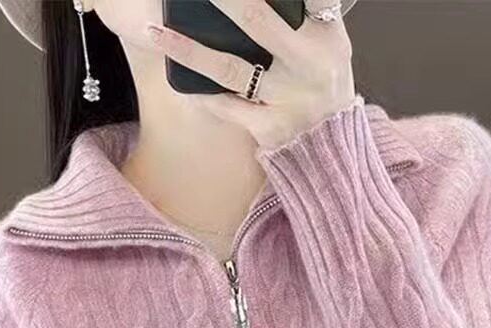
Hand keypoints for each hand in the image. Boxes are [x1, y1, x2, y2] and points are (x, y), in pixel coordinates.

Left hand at [147, 0, 356, 148]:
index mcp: (326, 37)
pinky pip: (227, 107)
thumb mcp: (331, 46)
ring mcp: (287, 100)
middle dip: (224, 1)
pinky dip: (203, 92)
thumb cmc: (325, 87)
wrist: (333, 150)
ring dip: (190, 50)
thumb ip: (309, 15)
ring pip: (231, 69)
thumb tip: (273, 1)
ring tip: (156, 31)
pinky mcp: (269, 128)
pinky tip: (179, 79)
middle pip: (257, 20)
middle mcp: (308, 66)